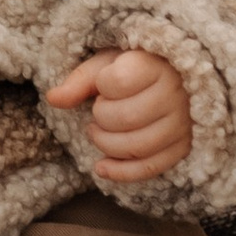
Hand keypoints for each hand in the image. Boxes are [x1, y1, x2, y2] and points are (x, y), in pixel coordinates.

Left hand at [47, 47, 192, 183]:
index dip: (102, 86)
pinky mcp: (182, 148)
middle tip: (99, 109)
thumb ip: (80, 80)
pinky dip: (121, 172)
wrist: (173, 77)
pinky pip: (150, 168)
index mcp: (156, 65)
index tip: (105, 84)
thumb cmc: (135, 67)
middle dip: (101, 117)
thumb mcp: (107, 63)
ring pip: (138, 146)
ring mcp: (182, 124)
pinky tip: (101, 168)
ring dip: (106, 144)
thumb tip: (53, 99)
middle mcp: (175, 95)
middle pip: (126, 118)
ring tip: (98, 131)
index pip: (119, 82)